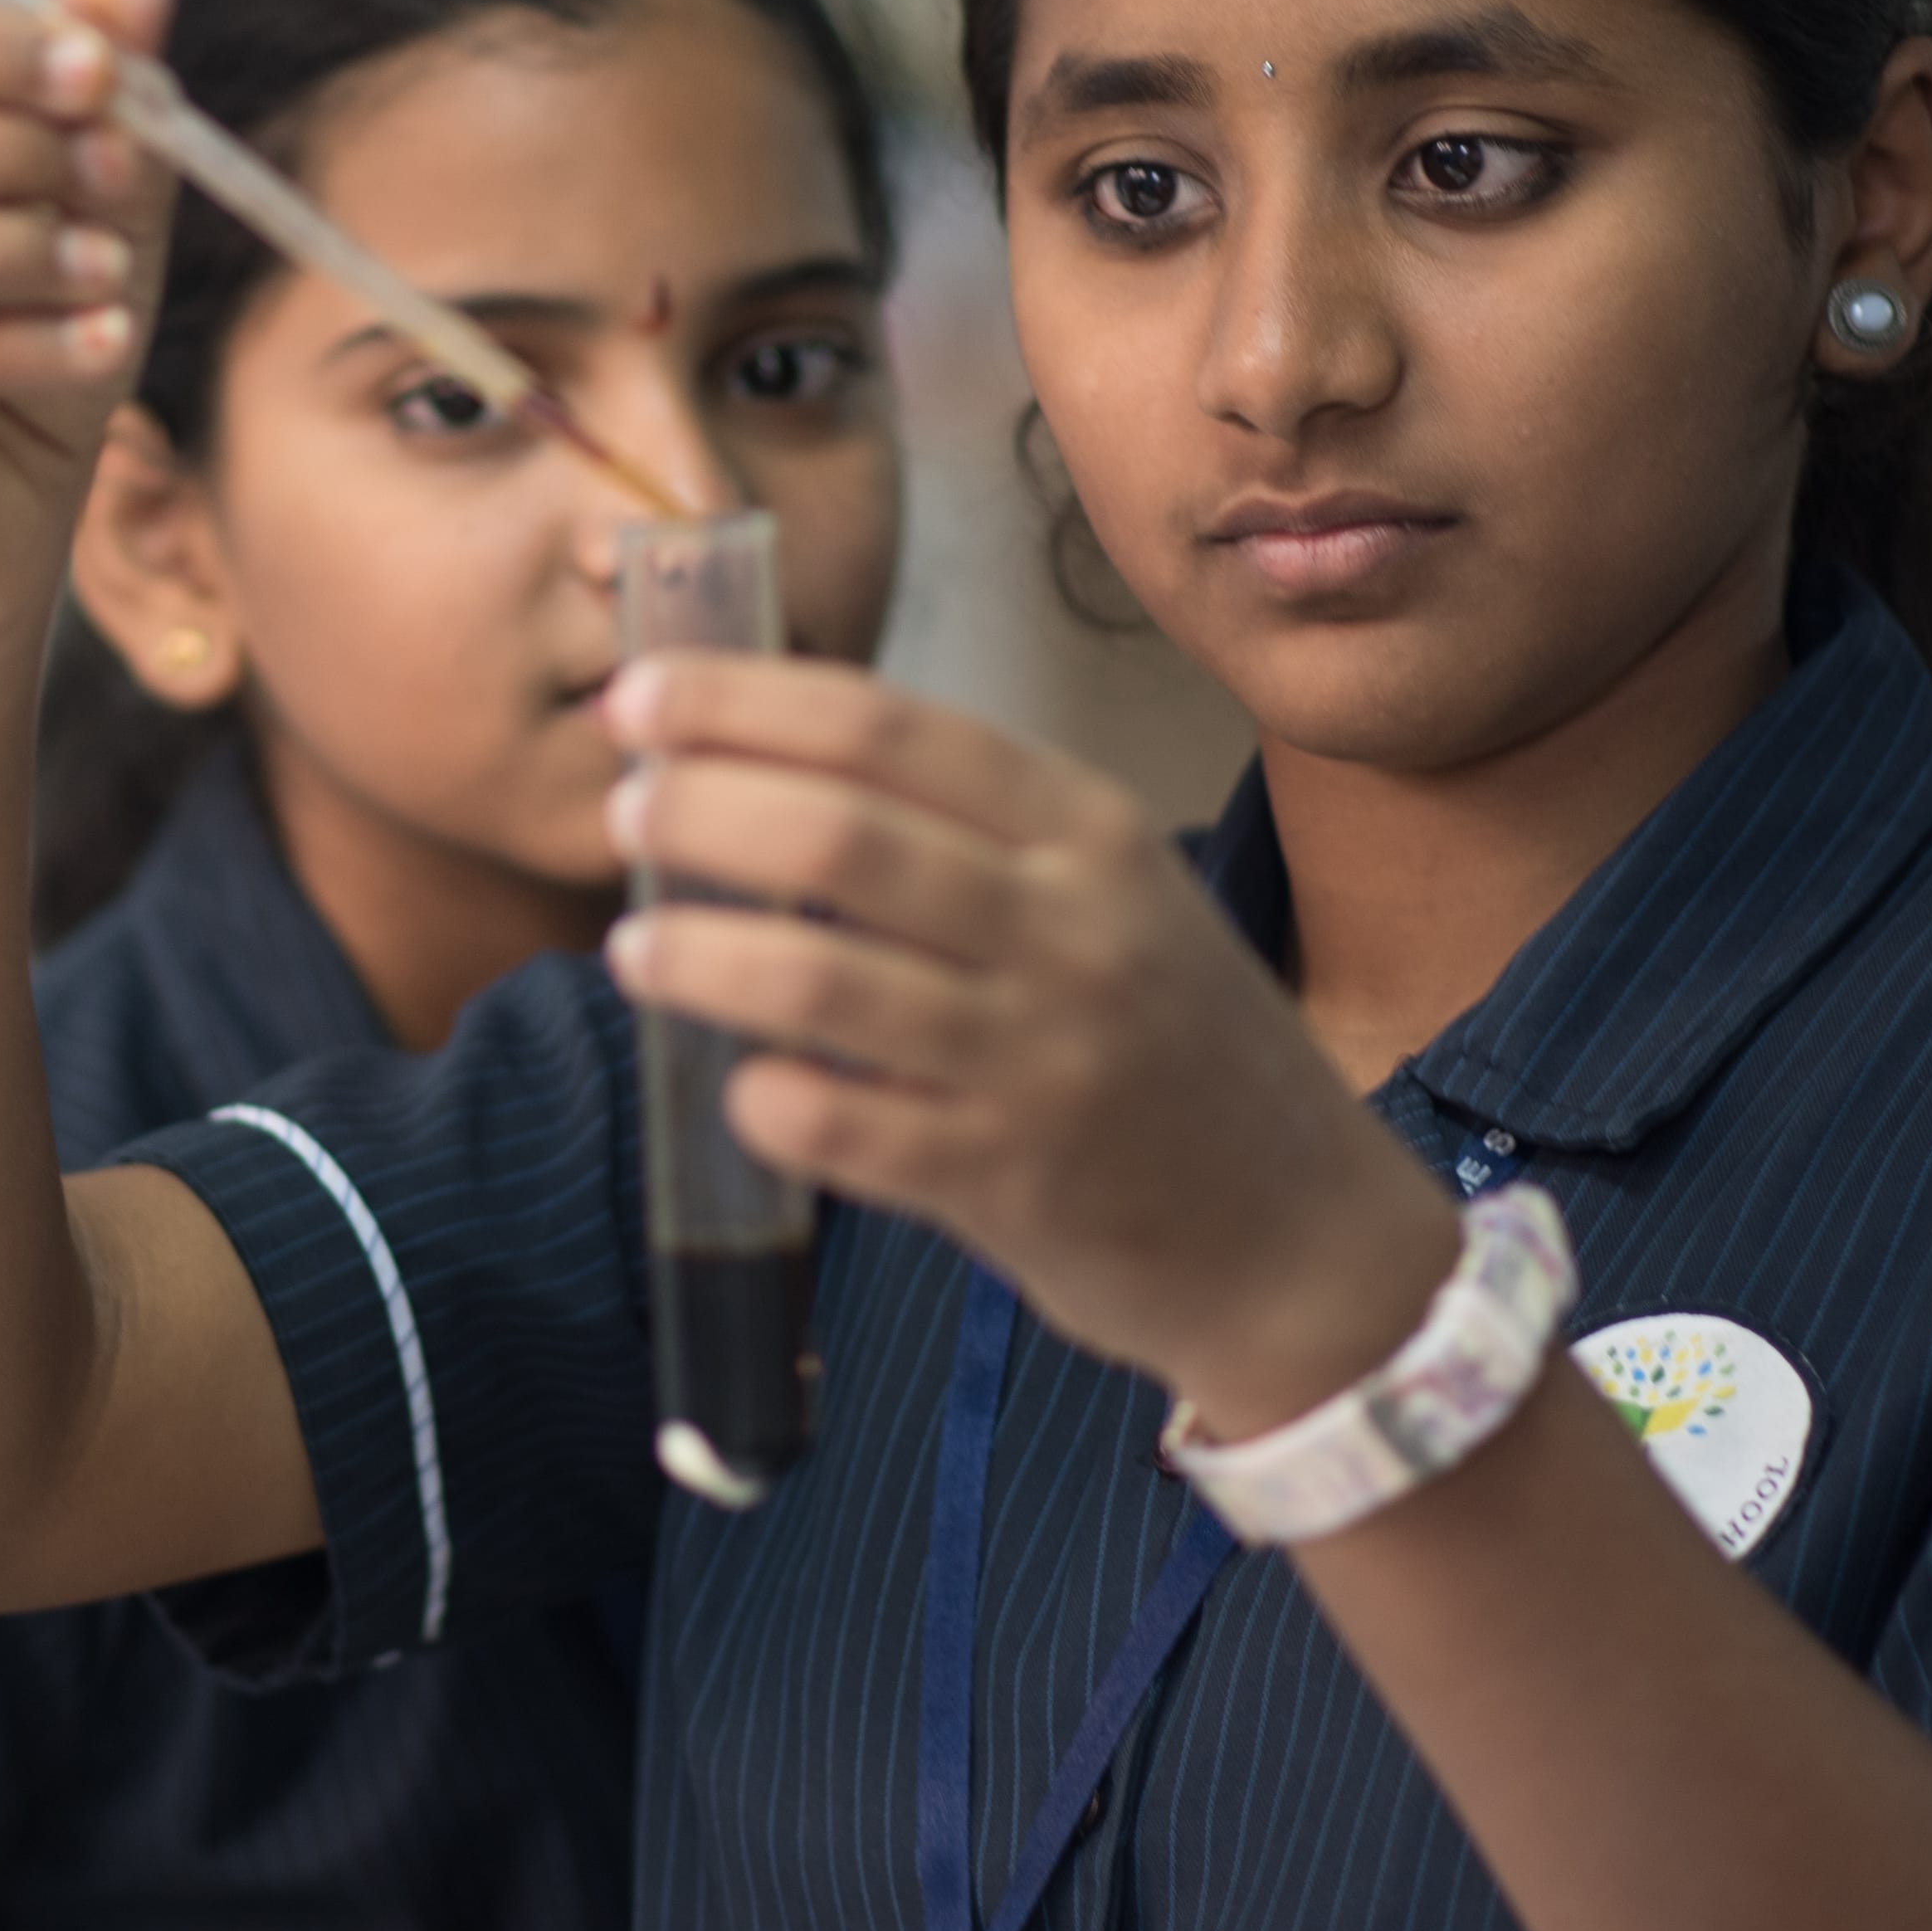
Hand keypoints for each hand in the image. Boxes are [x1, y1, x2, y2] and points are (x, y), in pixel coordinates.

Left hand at [601, 652, 1455, 1430]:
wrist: (1307, 1237)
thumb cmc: (1176, 1050)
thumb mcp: (1111, 901)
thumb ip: (969, 839)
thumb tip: (762, 777)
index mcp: (1089, 832)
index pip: (887, 729)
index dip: (742, 703)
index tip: (640, 693)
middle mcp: (1073, 929)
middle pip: (838, 838)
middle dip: (701, 810)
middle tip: (624, 810)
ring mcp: (1043, 1057)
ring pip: (820, 984)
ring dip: (699, 956)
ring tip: (632, 948)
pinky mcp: (1010, 1179)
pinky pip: (843, 1127)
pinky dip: (765, 1100)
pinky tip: (741, 1090)